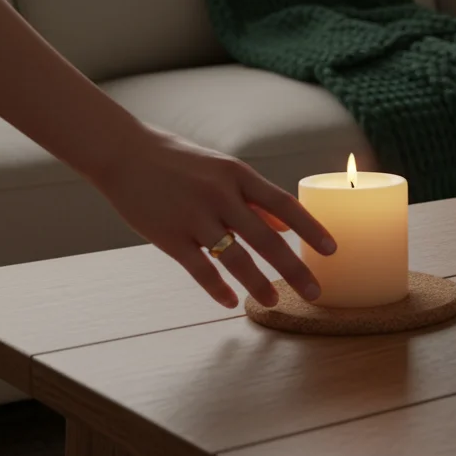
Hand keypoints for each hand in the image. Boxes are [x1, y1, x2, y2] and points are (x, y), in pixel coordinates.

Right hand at [87, 125, 335, 307]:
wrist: (123, 153)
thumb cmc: (179, 162)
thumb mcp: (222, 170)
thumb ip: (254, 199)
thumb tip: (287, 226)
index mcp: (238, 175)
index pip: (284, 203)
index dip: (310, 228)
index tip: (332, 250)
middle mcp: (220, 195)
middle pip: (266, 238)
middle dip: (294, 268)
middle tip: (315, 292)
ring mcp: (193, 216)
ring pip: (235, 257)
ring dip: (258, 283)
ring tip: (274, 302)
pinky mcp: (168, 235)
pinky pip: (199, 268)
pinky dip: (216, 288)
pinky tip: (229, 302)